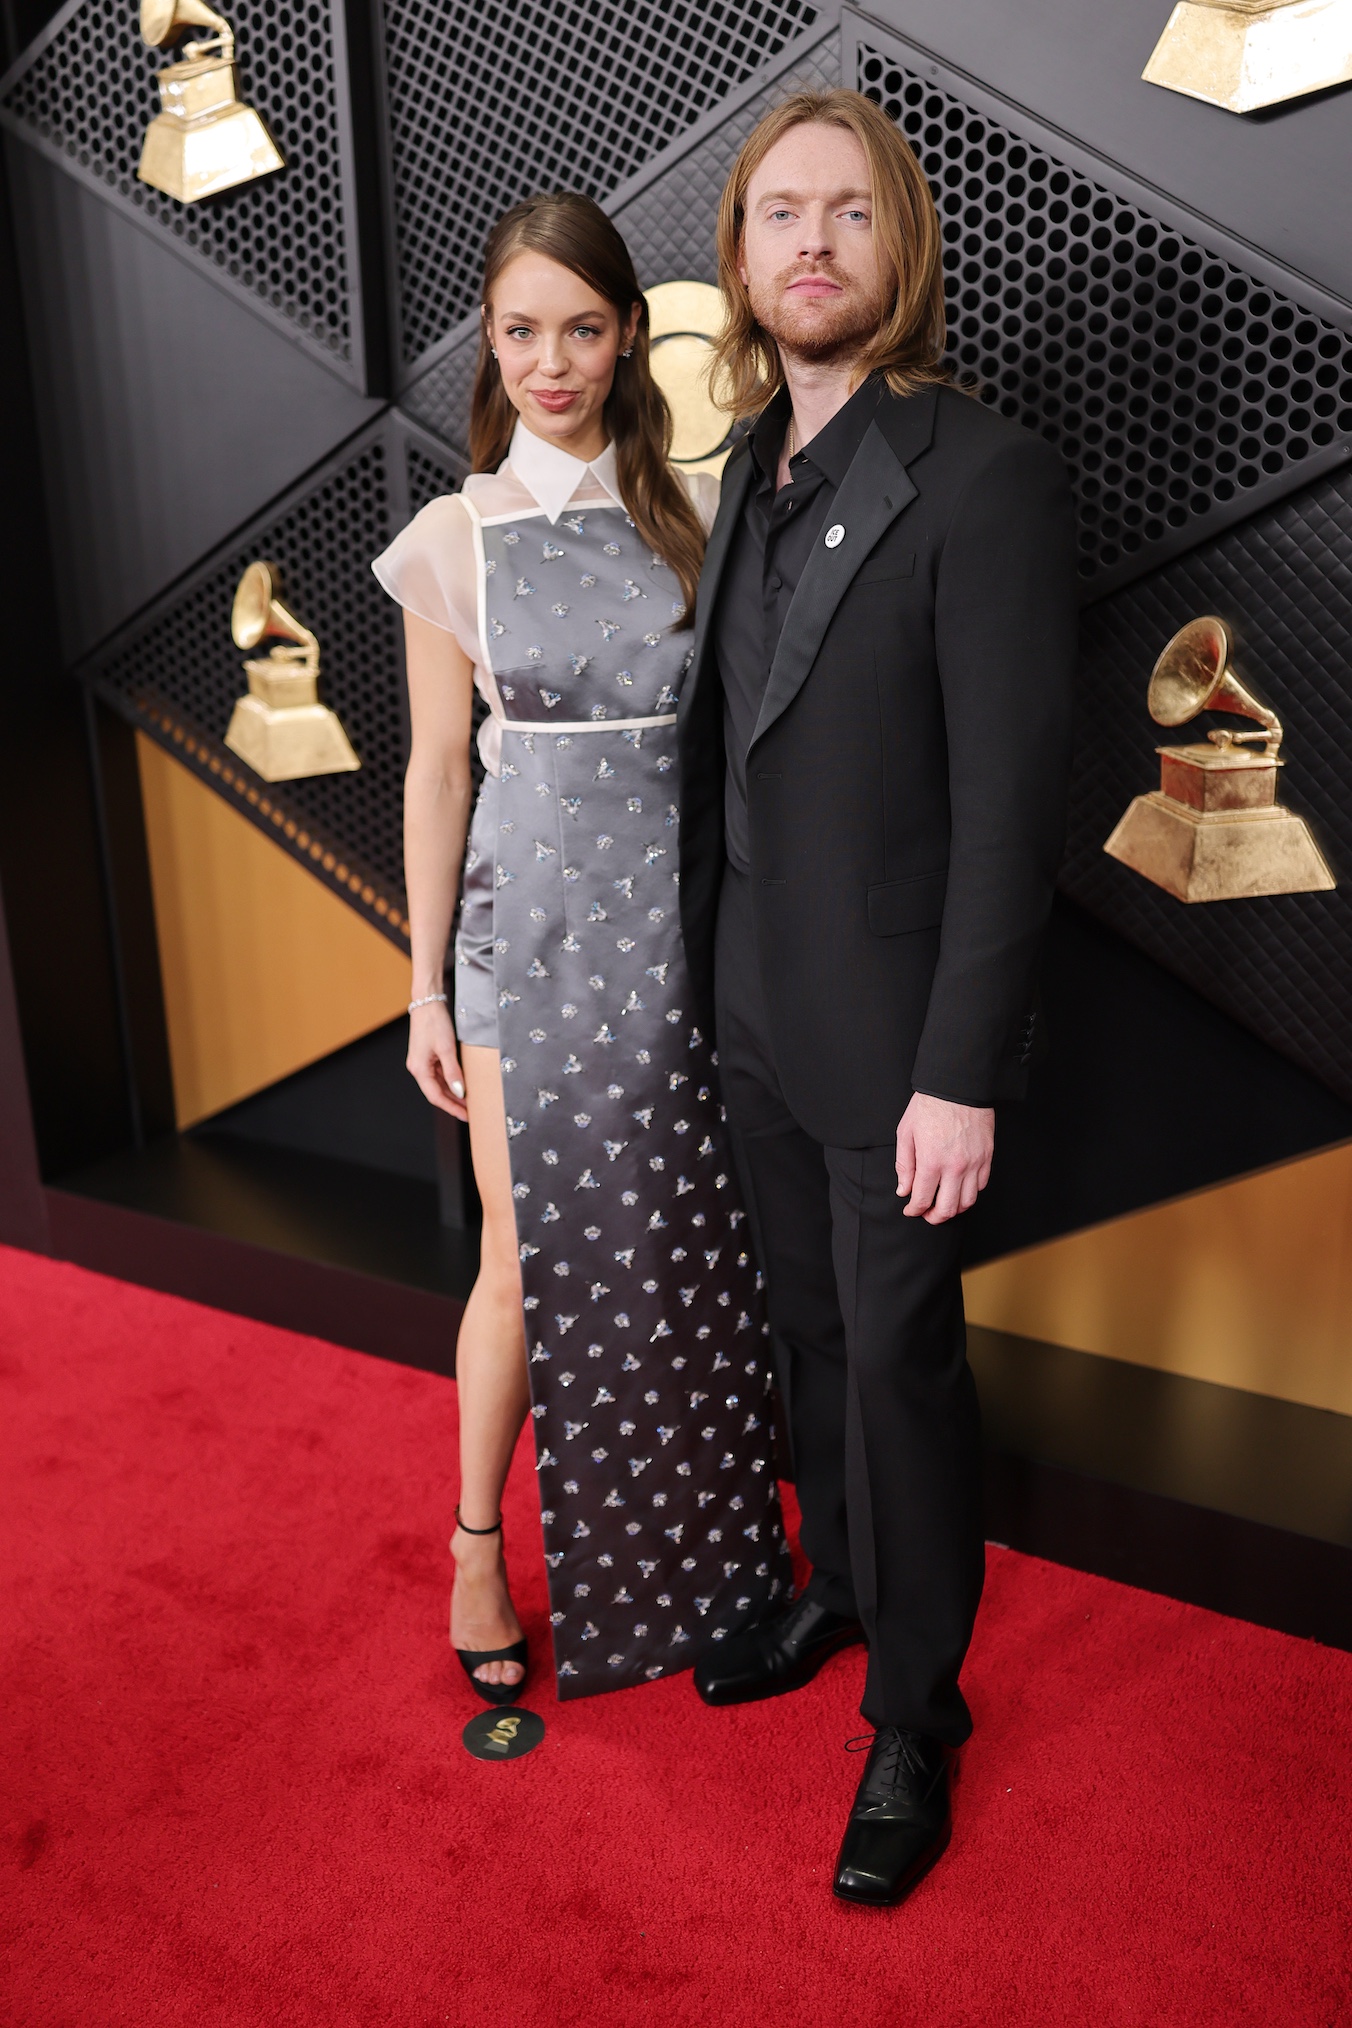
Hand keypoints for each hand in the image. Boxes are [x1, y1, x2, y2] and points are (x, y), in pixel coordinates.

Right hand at [407, 1000, 467, 1120]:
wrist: (427, 1002)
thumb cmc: (434, 1022)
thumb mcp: (447, 1049)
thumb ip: (453, 1073)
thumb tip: (460, 1092)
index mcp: (419, 1069)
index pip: (436, 1096)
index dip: (451, 1108)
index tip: (465, 1115)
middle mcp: (418, 1068)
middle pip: (437, 1092)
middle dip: (453, 1103)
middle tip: (470, 1112)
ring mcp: (422, 1063)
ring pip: (439, 1084)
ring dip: (453, 1093)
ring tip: (469, 1102)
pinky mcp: (428, 1056)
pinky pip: (440, 1074)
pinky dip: (450, 1082)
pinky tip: (462, 1085)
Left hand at [895, 1092, 993, 1223]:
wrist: (957, 1086)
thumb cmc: (929, 1106)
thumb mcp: (906, 1133)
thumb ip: (904, 1165)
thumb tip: (904, 1190)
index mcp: (931, 1161)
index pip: (922, 1199)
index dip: (914, 1210)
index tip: (910, 1210)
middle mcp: (955, 1167)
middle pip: (948, 1208)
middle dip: (934, 1217)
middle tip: (927, 1214)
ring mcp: (974, 1163)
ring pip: (967, 1201)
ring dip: (954, 1209)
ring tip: (943, 1204)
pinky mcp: (987, 1157)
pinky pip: (981, 1185)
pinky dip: (970, 1193)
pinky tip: (959, 1188)